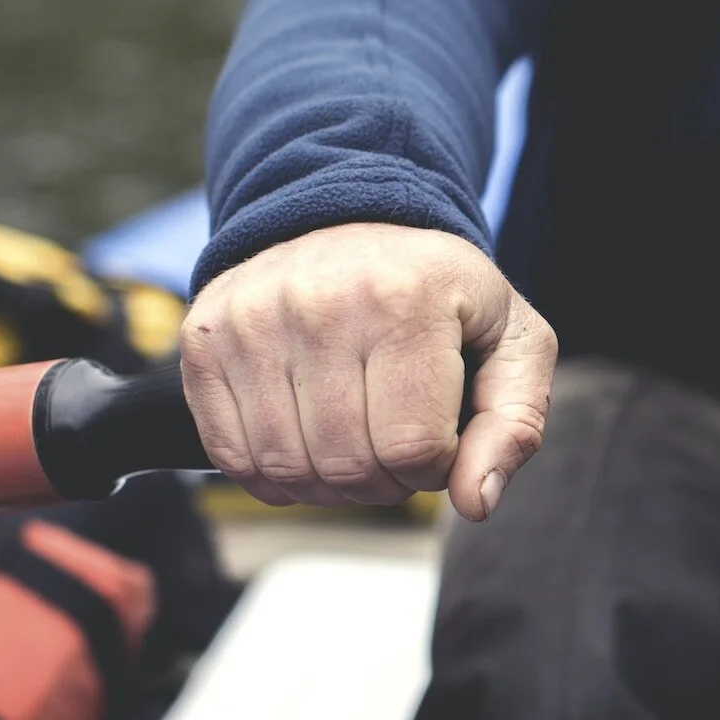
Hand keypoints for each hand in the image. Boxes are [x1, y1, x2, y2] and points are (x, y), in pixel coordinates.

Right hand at [180, 223, 555, 519]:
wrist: (352, 217)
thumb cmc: (440, 291)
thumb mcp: (513, 342)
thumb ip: (513, 426)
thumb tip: (475, 502)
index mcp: (407, 299)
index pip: (414, 448)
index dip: (435, 469)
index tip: (439, 439)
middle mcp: (320, 303)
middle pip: (348, 465)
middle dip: (384, 483)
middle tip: (397, 448)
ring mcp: (253, 319)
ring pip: (287, 468)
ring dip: (328, 485)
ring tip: (355, 443)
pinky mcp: (206, 336)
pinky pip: (231, 456)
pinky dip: (271, 475)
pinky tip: (305, 443)